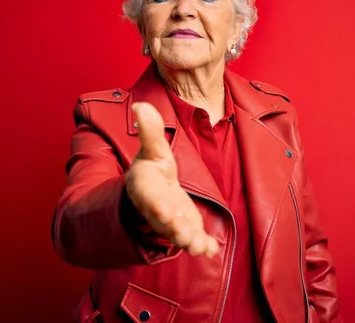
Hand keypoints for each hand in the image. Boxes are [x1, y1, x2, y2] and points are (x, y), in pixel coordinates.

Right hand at [125, 102, 218, 256]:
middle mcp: (156, 209)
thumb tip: (141, 105)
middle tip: (184, 234)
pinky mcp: (187, 228)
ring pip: (178, 234)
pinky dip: (203, 246)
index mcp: (145, 188)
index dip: (156, 204)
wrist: (153, 193)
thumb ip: (150, 131)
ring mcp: (172, 222)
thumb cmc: (152, 170)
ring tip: (199, 247)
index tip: (165, 210)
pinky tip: (212, 248)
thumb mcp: (152, 150)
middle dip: (173, 227)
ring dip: (188, 240)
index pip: (149, 197)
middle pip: (163, 221)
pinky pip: (194, 240)